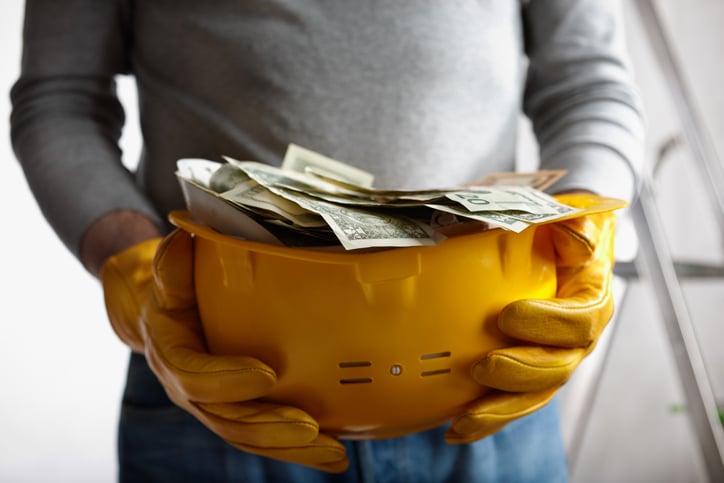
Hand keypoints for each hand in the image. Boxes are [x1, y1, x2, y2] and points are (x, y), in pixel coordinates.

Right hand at [101, 229, 347, 471]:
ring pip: (249, 437)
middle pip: (226, 418)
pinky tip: (335, 455)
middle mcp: (190, 389)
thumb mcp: (168, 272)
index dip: (225, 379)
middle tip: (309, 427)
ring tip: (333, 453)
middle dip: (268, 427)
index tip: (266, 374)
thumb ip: (171, 264)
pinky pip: (265, 437)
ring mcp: (214, 405)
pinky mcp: (239, 411)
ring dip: (290, 449)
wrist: (166, 315)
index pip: (192, 374)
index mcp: (172, 353)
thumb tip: (185, 238)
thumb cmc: (175, 289)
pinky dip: (299, 449)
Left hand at [447, 192, 619, 442]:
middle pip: (558, 369)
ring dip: (501, 409)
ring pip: (535, 396)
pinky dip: (487, 420)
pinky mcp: (527, 375)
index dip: (549, 324)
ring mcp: (552, 361)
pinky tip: (456, 430)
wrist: (554, 248)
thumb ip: (574, 226)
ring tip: (467, 416)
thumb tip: (573, 238)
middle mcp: (577, 340)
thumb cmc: (559, 234)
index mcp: (590, 302)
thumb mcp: (571, 219)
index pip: (580, 321)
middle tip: (484, 366)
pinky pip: (512, 402)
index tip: (508, 315)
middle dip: (521, 372)